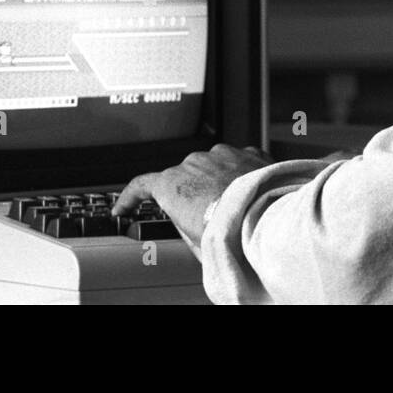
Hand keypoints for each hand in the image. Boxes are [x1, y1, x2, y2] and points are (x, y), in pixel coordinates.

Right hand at [114, 144, 273, 242]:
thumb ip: (183, 223)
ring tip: (233, 208)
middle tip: (205, 218)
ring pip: (212, 166)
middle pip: (183, 178)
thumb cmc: (230, 233)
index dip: (129, 198)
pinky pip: (237, 161)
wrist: (268, 220)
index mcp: (172, 184)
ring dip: (217, 182)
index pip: (140, 186)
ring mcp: (222, 154)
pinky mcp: (247, 152)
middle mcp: (193, 162)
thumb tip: (187, 221)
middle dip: (190, 194)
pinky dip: (240, 174)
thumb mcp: (193, 240)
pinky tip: (248, 193)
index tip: (123, 207)